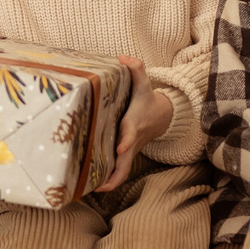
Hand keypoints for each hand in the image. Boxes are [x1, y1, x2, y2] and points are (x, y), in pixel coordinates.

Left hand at [101, 57, 173, 189]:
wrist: (160, 116)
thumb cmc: (146, 98)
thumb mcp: (143, 81)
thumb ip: (136, 68)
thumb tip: (123, 57)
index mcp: (133, 124)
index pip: (130, 135)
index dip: (126, 143)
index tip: (119, 149)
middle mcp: (131, 141)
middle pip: (126, 162)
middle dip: (115, 175)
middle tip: (100, 186)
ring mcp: (128, 151)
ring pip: (122, 172)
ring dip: (109, 183)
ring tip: (90, 191)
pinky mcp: (124, 156)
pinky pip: (117, 171)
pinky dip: (108, 180)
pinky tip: (90, 186)